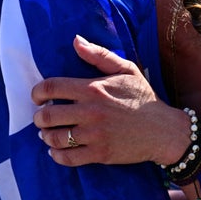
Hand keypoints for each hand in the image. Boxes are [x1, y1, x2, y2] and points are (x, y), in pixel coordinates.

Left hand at [31, 35, 191, 166]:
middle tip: (41, 118)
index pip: (51, 87)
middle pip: (47, 116)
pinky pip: (68, 158)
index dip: (36, 93)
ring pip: (54, 139)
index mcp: (94, 89)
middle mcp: (91, 111)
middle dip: (39, 118)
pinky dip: (57, 156)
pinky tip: (57, 151)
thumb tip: (75, 40)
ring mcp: (95, 135)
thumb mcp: (126, 69)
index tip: (36, 98)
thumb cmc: (143, 98)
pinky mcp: (100, 154)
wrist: (164, 130)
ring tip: (48, 135)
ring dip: (46, 137)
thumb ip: (99, 55)